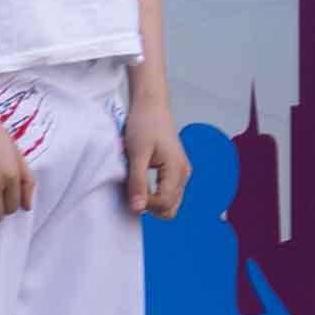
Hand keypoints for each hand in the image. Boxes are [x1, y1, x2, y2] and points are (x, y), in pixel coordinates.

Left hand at [121, 93, 191, 217]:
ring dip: (152, 201)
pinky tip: (141, 182)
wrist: (150, 105)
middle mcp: (184, 173)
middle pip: (171, 209)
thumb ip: (138, 182)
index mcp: (177, 169)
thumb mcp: (137, 154)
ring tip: (136, 184)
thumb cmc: (144, 123)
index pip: (164, 204)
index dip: (145, 205)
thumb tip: (137, 208)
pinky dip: (154, 194)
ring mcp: (181, 172)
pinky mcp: (175, 170)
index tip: (130, 194)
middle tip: (133, 191)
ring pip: (170, 203)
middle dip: (151, 207)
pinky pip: (168, 193)